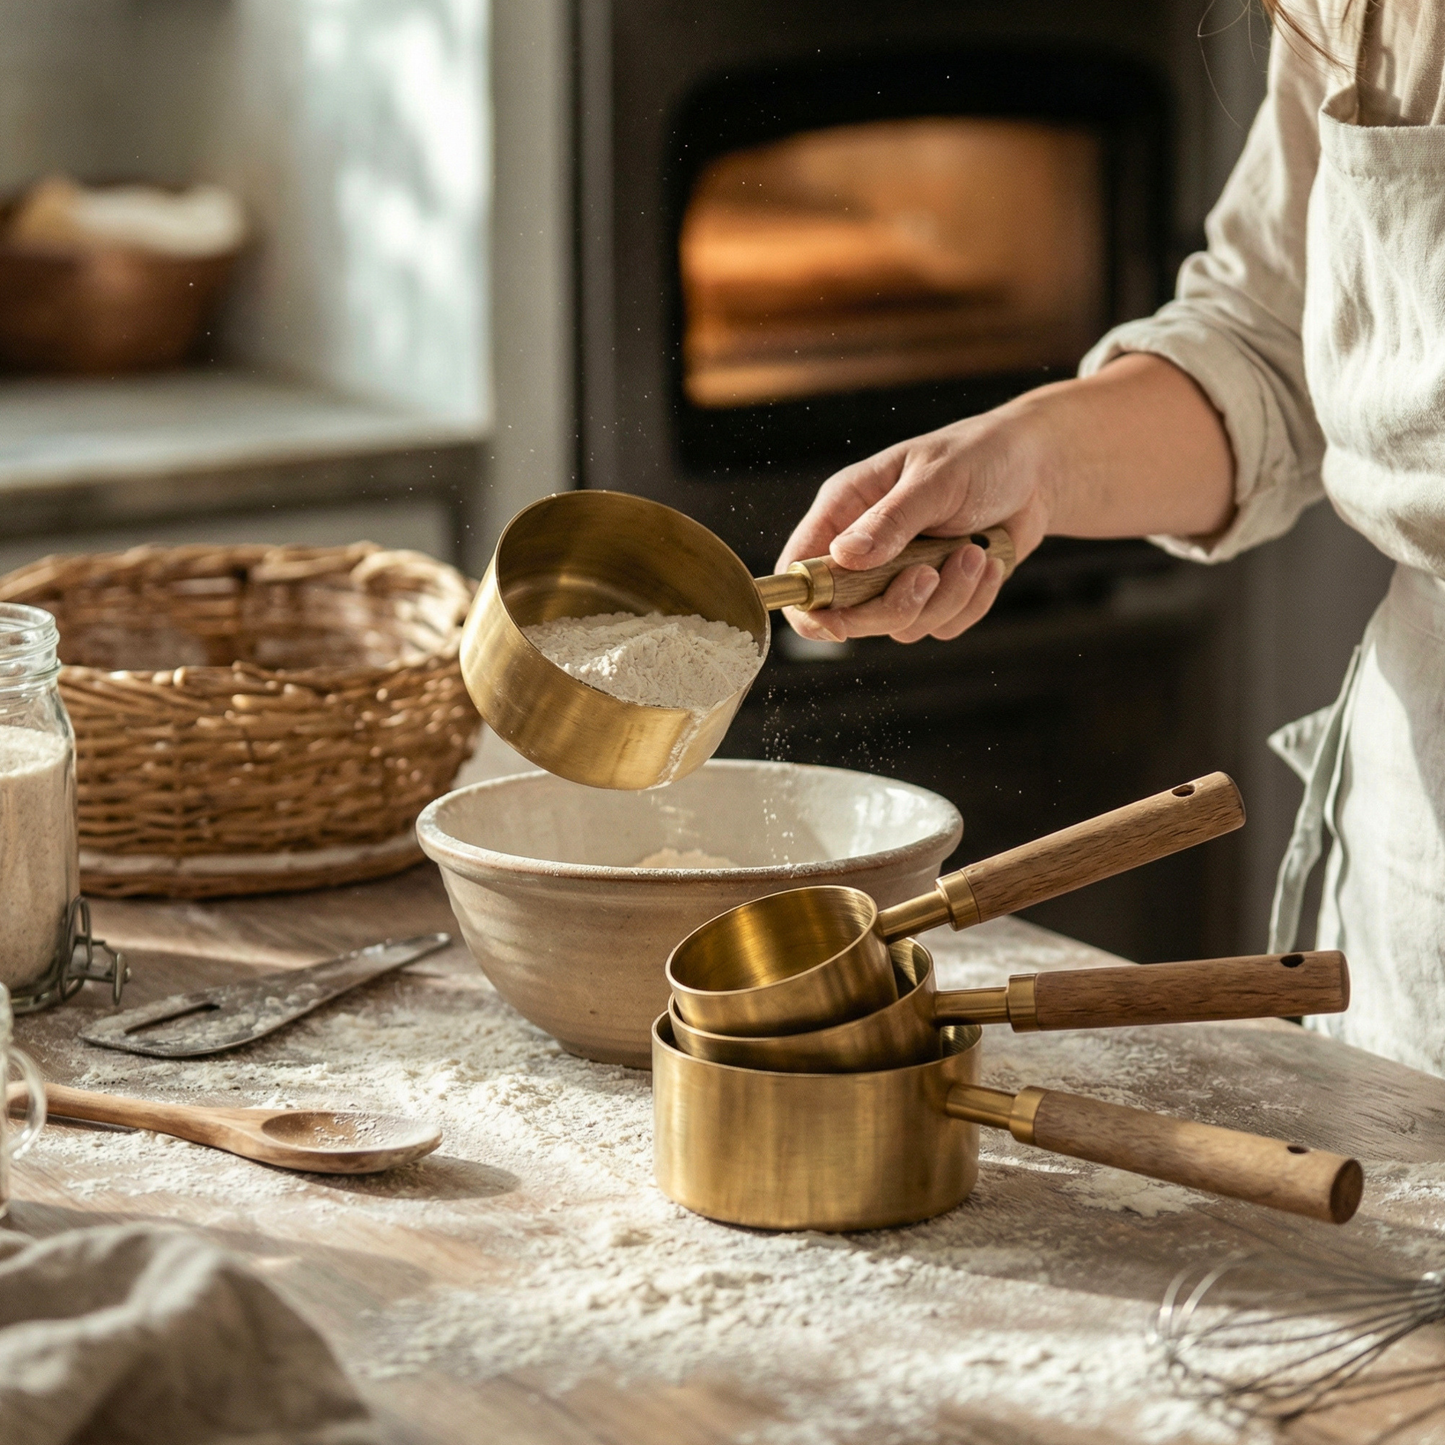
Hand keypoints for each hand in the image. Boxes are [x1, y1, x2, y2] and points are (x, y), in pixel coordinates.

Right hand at [776, 405, 1048, 642]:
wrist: (1036, 470)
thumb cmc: (980, 456)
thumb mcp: (935, 479)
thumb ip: (890, 521)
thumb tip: (843, 557)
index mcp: (844, 511)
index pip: (800, 571)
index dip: (809, 606)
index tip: (837, 623)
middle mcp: (864, 550)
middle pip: (847, 615)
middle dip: (893, 606)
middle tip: (929, 573)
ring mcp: (899, 577)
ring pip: (901, 626)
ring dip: (946, 598)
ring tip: (975, 552)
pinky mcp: (937, 595)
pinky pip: (942, 626)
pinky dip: (972, 601)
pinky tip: (988, 561)